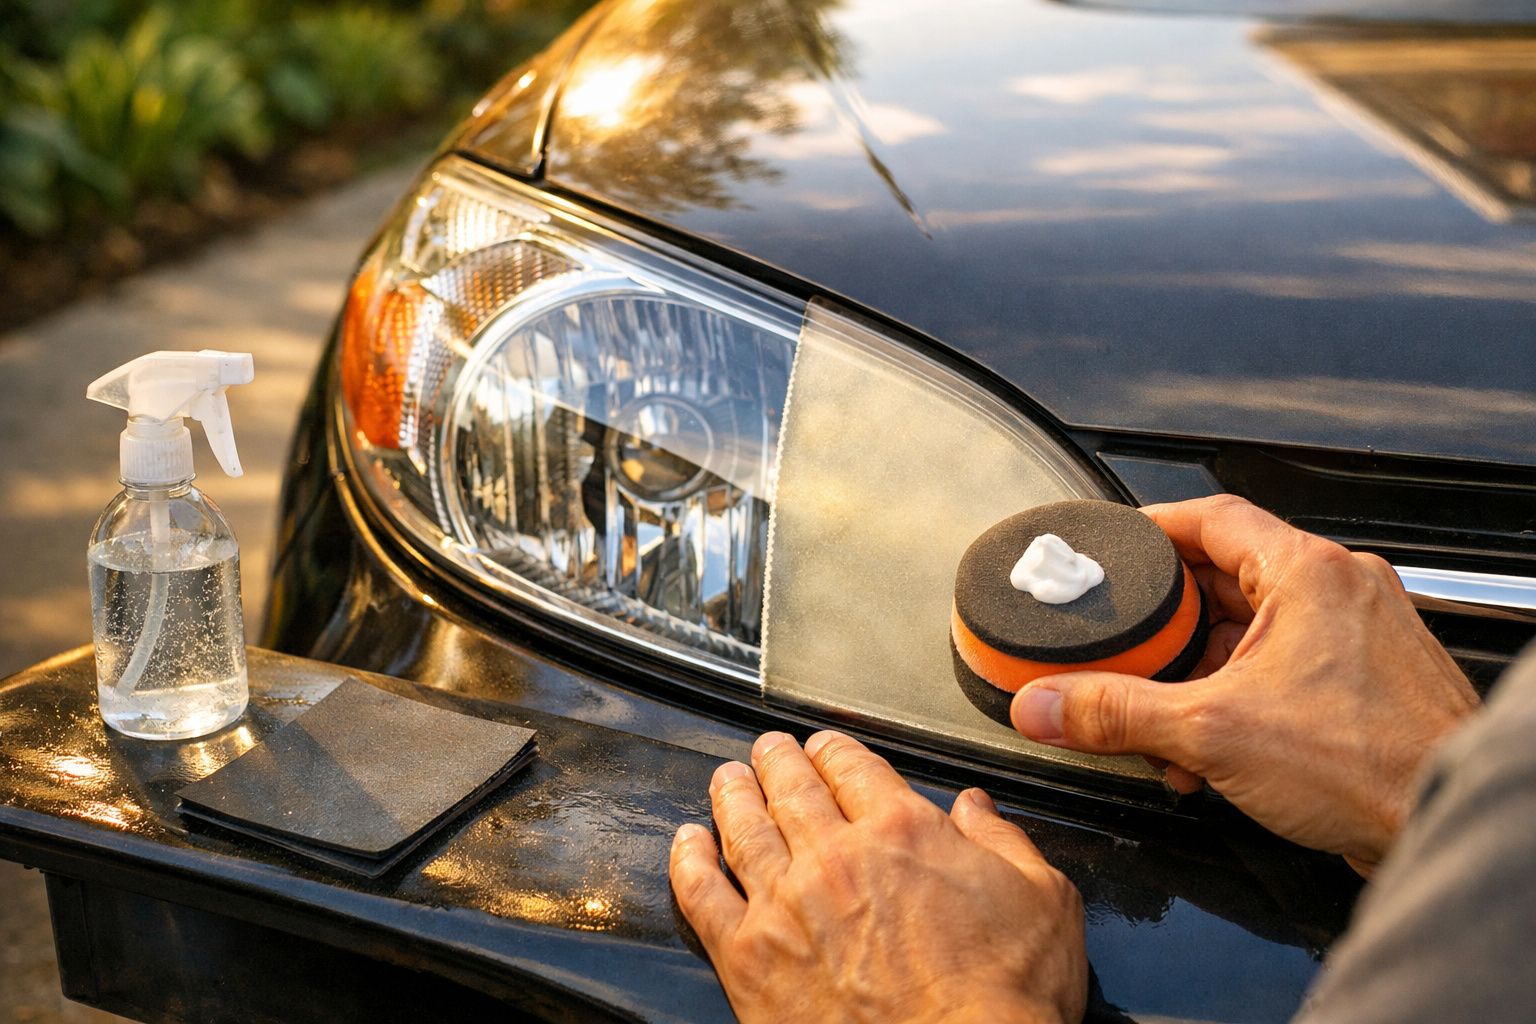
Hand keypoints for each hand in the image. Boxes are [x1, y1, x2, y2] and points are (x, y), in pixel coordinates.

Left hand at [670, 731, 1086, 1023]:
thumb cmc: (1003, 999)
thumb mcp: (1044, 900)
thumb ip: (1005, 841)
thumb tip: (977, 806)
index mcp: (903, 830)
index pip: (852, 765)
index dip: (834, 749)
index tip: (826, 748)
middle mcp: (835, 855)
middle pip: (790, 786)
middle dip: (777, 759)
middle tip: (769, 749)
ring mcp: (785, 903)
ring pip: (742, 826)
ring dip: (732, 793)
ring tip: (726, 778)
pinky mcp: (748, 956)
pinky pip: (702, 893)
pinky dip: (689, 859)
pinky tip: (687, 843)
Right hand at [1010, 495, 1480, 873]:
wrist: (1442, 825)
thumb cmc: (1373, 764)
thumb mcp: (1211, 731)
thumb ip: (1115, 712)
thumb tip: (1045, 704)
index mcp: (1309, 572)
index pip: (1211, 516)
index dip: (1148, 530)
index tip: (1109, 548)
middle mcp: (1341, 591)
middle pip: (1225, 579)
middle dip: (1167, 626)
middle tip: (1124, 646)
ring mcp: (1359, 636)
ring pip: (1253, 632)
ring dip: (1199, 675)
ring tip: (1166, 720)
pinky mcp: (1367, 682)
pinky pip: (1283, 669)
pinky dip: (1238, 698)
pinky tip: (1209, 751)